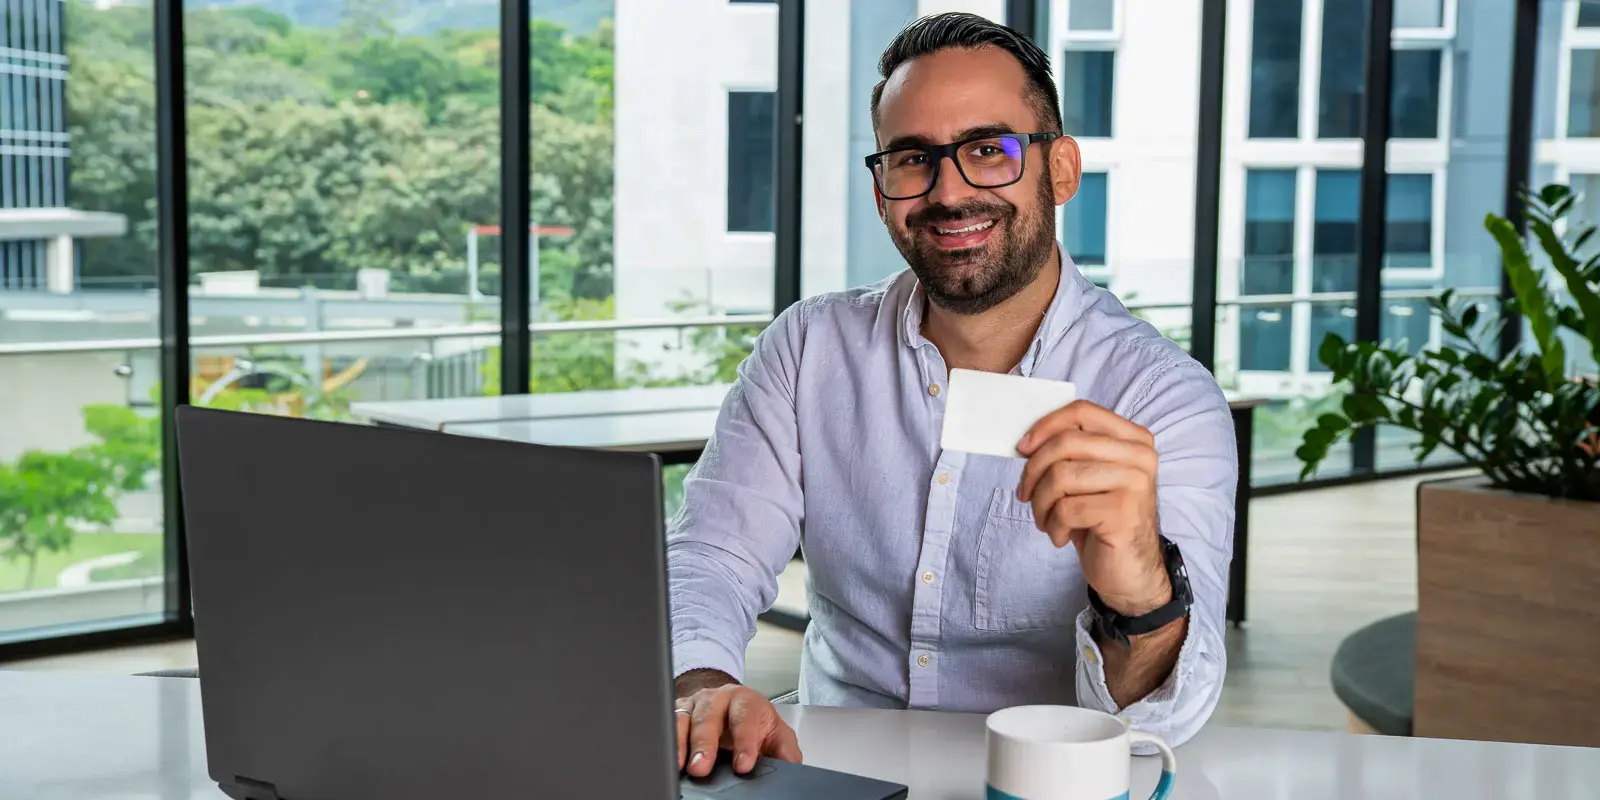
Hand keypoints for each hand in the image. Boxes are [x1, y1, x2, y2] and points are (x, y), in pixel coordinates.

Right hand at [675, 678, 801, 777]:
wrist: (733, 703)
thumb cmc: (756, 722)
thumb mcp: (777, 735)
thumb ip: (785, 752)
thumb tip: (792, 769)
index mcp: (747, 701)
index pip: (745, 718)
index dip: (744, 743)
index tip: (743, 765)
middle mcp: (719, 698)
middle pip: (710, 716)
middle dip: (705, 743)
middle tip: (703, 767)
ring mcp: (696, 704)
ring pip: (685, 719)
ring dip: (681, 743)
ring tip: (682, 766)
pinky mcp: (678, 712)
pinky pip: (668, 723)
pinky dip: (667, 741)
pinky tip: (668, 757)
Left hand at [1015, 400, 1168, 616]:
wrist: (1129, 573)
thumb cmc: (1101, 522)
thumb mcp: (1087, 481)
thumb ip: (1069, 453)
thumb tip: (1026, 441)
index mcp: (1133, 440)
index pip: (1082, 412)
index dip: (1045, 426)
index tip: (1023, 448)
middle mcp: (1140, 456)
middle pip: (1066, 443)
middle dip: (1034, 470)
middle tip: (1026, 494)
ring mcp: (1135, 483)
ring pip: (1061, 476)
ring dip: (1041, 503)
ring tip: (1044, 520)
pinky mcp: (1124, 512)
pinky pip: (1066, 508)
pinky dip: (1053, 525)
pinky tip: (1059, 537)